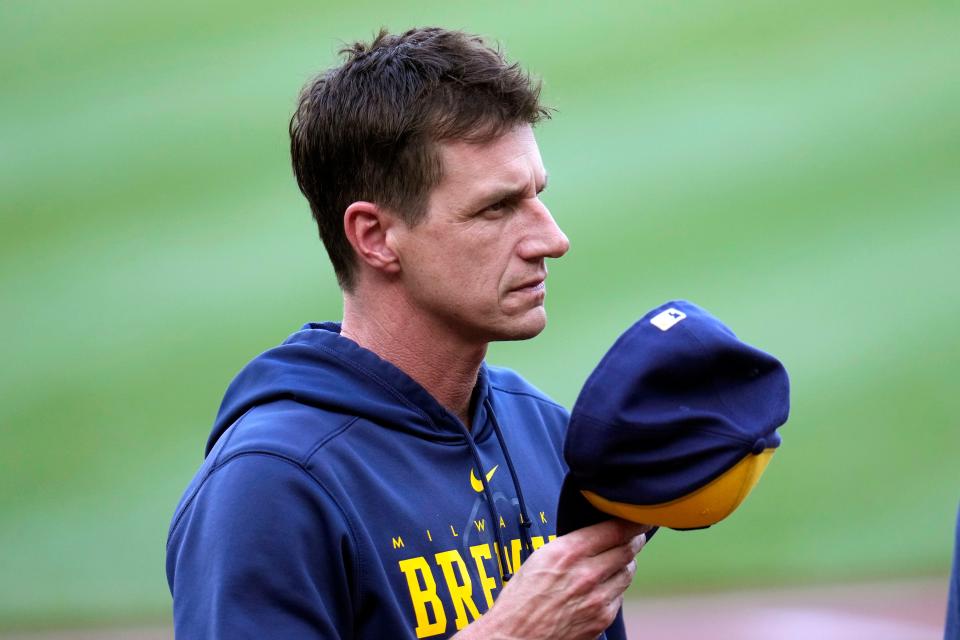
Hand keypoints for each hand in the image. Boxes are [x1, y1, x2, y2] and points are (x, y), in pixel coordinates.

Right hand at [454, 519, 650, 639]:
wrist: (515, 636)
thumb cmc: (521, 597)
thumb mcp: (541, 557)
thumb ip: (572, 544)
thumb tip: (596, 534)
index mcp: (569, 552)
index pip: (616, 530)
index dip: (633, 522)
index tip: (638, 519)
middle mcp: (587, 574)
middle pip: (628, 550)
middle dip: (634, 541)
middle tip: (635, 537)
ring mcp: (597, 598)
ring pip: (627, 573)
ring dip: (625, 564)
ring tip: (616, 562)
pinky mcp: (602, 619)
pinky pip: (619, 597)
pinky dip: (615, 589)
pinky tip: (602, 587)